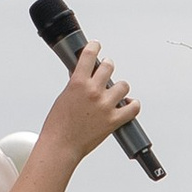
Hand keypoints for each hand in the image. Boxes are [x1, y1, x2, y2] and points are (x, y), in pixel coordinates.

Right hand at [40, 42, 135, 175]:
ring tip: (114, 92)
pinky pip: (133, 108)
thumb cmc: (58, 125)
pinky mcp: (114, 120)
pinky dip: (133, 105)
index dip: (94, 47)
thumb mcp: (63, 97)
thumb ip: (75, 84)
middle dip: (106, 67)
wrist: (61, 145)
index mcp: (78, 83)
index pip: (89, 55)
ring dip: (119, 87)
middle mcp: (93, 91)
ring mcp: (105, 105)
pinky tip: (128, 104)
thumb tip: (82, 74)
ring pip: (123, 85)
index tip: (96, 45)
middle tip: (105, 70)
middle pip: (109, 66)